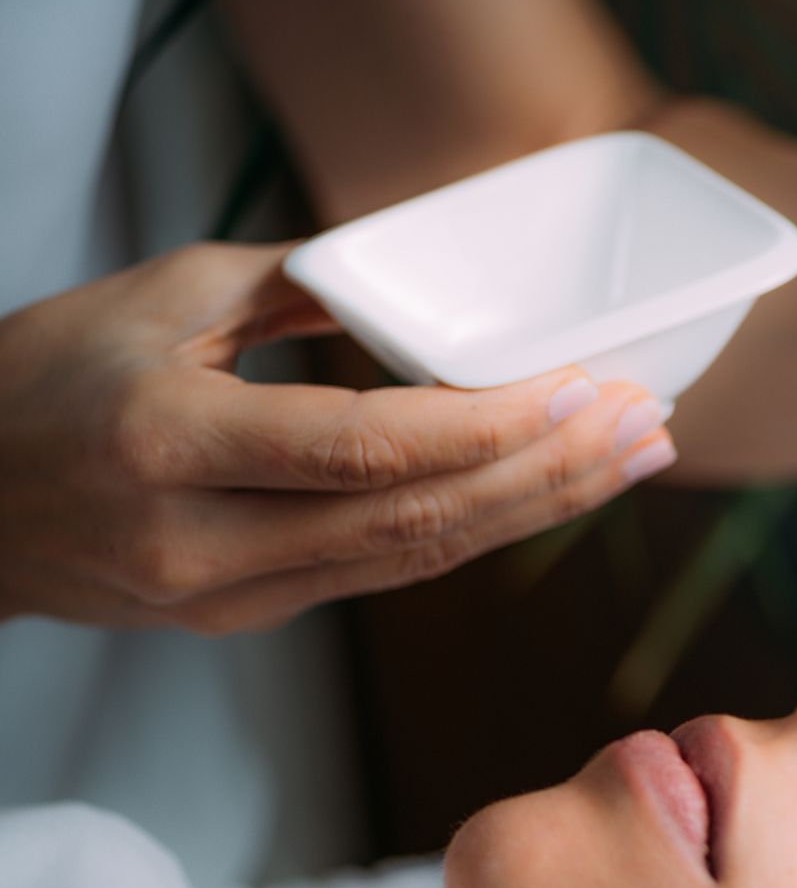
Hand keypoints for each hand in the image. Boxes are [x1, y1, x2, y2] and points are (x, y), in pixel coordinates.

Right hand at [0, 242, 675, 634]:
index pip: (363, 448)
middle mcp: (201, 540)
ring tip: (627, 463)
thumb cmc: (36, 383)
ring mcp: (225, 596)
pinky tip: (543, 494)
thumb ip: (293, 284)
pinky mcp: (246, 619)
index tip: (580, 387)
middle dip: (550, 474)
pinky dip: (475, 532)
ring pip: (416, 561)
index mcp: (168, 441)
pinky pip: (385, 574)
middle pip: (417, 521)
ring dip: (536, 512)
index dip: (486, 427)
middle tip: (645, 425)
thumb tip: (411, 269)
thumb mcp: (152, 298)